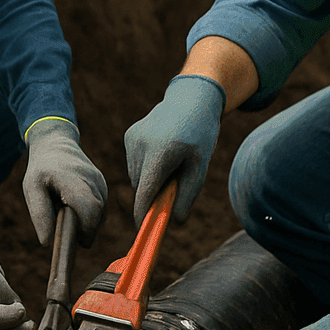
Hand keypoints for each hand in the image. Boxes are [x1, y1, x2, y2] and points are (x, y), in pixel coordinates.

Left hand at [22, 119, 107, 246]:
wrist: (56, 143)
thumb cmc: (41, 170)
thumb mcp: (31, 189)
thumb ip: (40, 215)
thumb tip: (47, 242)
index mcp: (70, 178)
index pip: (89, 208)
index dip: (86, 229)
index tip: (78, 241)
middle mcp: (90, 177)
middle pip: (99, 213)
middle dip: (89, 230)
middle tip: (74, 238)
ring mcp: (99, 180)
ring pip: (102, 212)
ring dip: (89, 222)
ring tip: (70, 216)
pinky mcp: (103, 183)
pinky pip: (102, 207)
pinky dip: (91, 215)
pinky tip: (77, 210)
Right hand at [124, 74, 224, 224]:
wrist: (192, 99)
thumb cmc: (200, 135)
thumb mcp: (200, 167)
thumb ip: (187, 196)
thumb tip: (175, 222)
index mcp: (160, 152)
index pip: (144, 192)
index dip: (142, 214)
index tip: (142, 229)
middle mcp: (141, 144)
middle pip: (140, 186)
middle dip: (154, 192)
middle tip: (176, 182)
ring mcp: (132, 138)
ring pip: (136, 176)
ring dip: (150, 178)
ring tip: (171, 161)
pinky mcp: (129, 135)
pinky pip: (134, 163)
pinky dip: (146, 165)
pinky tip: (162, 150)